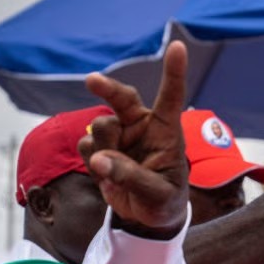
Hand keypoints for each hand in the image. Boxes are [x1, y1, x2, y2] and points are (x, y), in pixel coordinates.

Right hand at [80, 41, 189, 235]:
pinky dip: (92, 162)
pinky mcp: (101, 149)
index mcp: (166, 131)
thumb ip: (132, 178)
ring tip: (118, 171)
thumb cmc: (165, 200)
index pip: (171, 97)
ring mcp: (119, 136)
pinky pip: (85, 146)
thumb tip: (100, 161)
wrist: (148, 217)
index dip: (174, 71)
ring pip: (99, 127)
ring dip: (103, 148)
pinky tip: (106, 174)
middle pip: (121, 98)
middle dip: (106, 87)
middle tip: (92, 81)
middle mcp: (141, 127)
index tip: (177, 46)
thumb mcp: (158, 194)